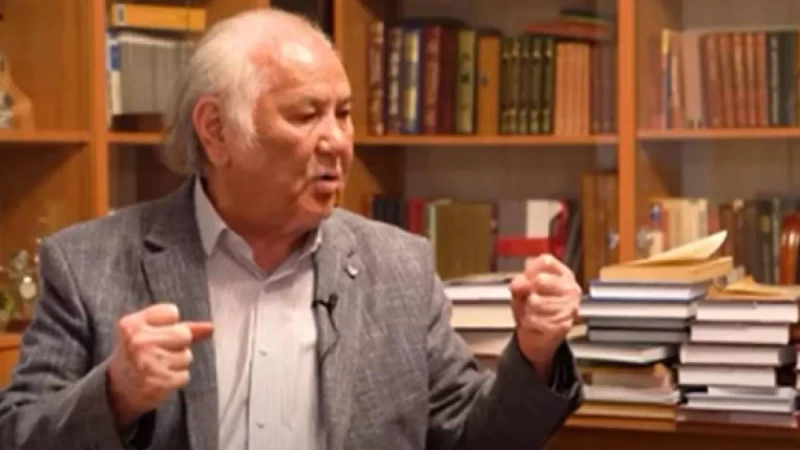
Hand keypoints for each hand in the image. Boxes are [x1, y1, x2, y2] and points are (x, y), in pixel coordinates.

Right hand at [106, 303, 212, 429]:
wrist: (118, 389)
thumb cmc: (139, 354)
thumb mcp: (151, 333)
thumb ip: (183, 326)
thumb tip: (211, 327)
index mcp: (132, 324)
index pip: (172, 312)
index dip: (169, 324)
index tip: (155, 334)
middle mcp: (137, 341)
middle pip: (184, 334)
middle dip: (178, 344)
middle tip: (159, 352)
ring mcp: (147, 363)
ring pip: (186, 356)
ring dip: (177, 363)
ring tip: (158, 366)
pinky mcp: (157, 382)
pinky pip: (184, 376)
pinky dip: (176, 378)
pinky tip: (160, 378)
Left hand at [509, 254, 581, 376]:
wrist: (536, 335)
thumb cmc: (531, 307)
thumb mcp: (520, 289)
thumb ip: (519, 282)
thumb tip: (522, 283)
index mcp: (563, 275)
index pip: (545, 261)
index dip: (530, 270)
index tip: (527, 279)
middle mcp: (571, 289)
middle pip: (541, 280)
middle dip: (529, 291)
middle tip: (531, 299)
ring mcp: (570, 307)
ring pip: (535, 301)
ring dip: (528, 309)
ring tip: (534, 312)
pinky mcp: (564, 325)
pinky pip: (535, 318)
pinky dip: (529, 322)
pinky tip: (536, 323)